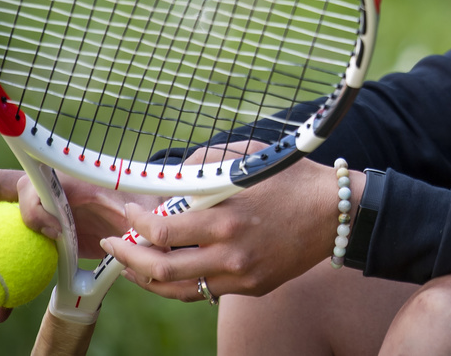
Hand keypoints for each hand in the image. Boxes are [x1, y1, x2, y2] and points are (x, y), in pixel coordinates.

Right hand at [0, 167, 135, 323]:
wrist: (133, 219)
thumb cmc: (135, 204)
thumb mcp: (136, 203)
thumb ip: (128, 207)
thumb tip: (131, 216)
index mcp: (58, 180)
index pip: (24, 185)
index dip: (0, 199)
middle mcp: (38, 193)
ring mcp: (30, 215)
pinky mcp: (32, 239)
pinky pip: (8, 257)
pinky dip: (1, 284)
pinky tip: (1, 312)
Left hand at [100, 157, 361, 303]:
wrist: (338, 213)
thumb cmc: (294, 178)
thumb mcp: (249, 158)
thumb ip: (206, 164)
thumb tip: (171, 176)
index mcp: (228, 218)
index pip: (163, 230)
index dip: (136, 223)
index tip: (128, 212)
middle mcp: (232, 254)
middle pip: (161, 268)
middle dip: (127, 257)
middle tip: (113, 243)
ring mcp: (242, 276)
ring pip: (177, 289)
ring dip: (145, 277)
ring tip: (130, 263)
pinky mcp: (252, 288)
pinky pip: (203, 291)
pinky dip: (177, 283)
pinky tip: (166, 270)